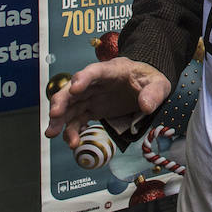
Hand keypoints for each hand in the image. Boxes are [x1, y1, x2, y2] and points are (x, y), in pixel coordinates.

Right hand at [44, 57, 171, 145]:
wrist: (145, 85)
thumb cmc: (149, 79)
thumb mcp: (158, 83)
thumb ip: (153, 93)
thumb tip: (146, 106)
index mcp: (112, 71)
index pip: (95, 71)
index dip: (83, 78)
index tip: (74, 88)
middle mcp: (96, 82)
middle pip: (73, 89)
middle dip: (62, 101)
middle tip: (54, 115)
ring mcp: (91, 96)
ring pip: (70, 106)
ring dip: (60, 119)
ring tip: (53, 134)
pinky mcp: (91, 109)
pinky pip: (77, 119)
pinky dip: (72, 130)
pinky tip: (71, 141)